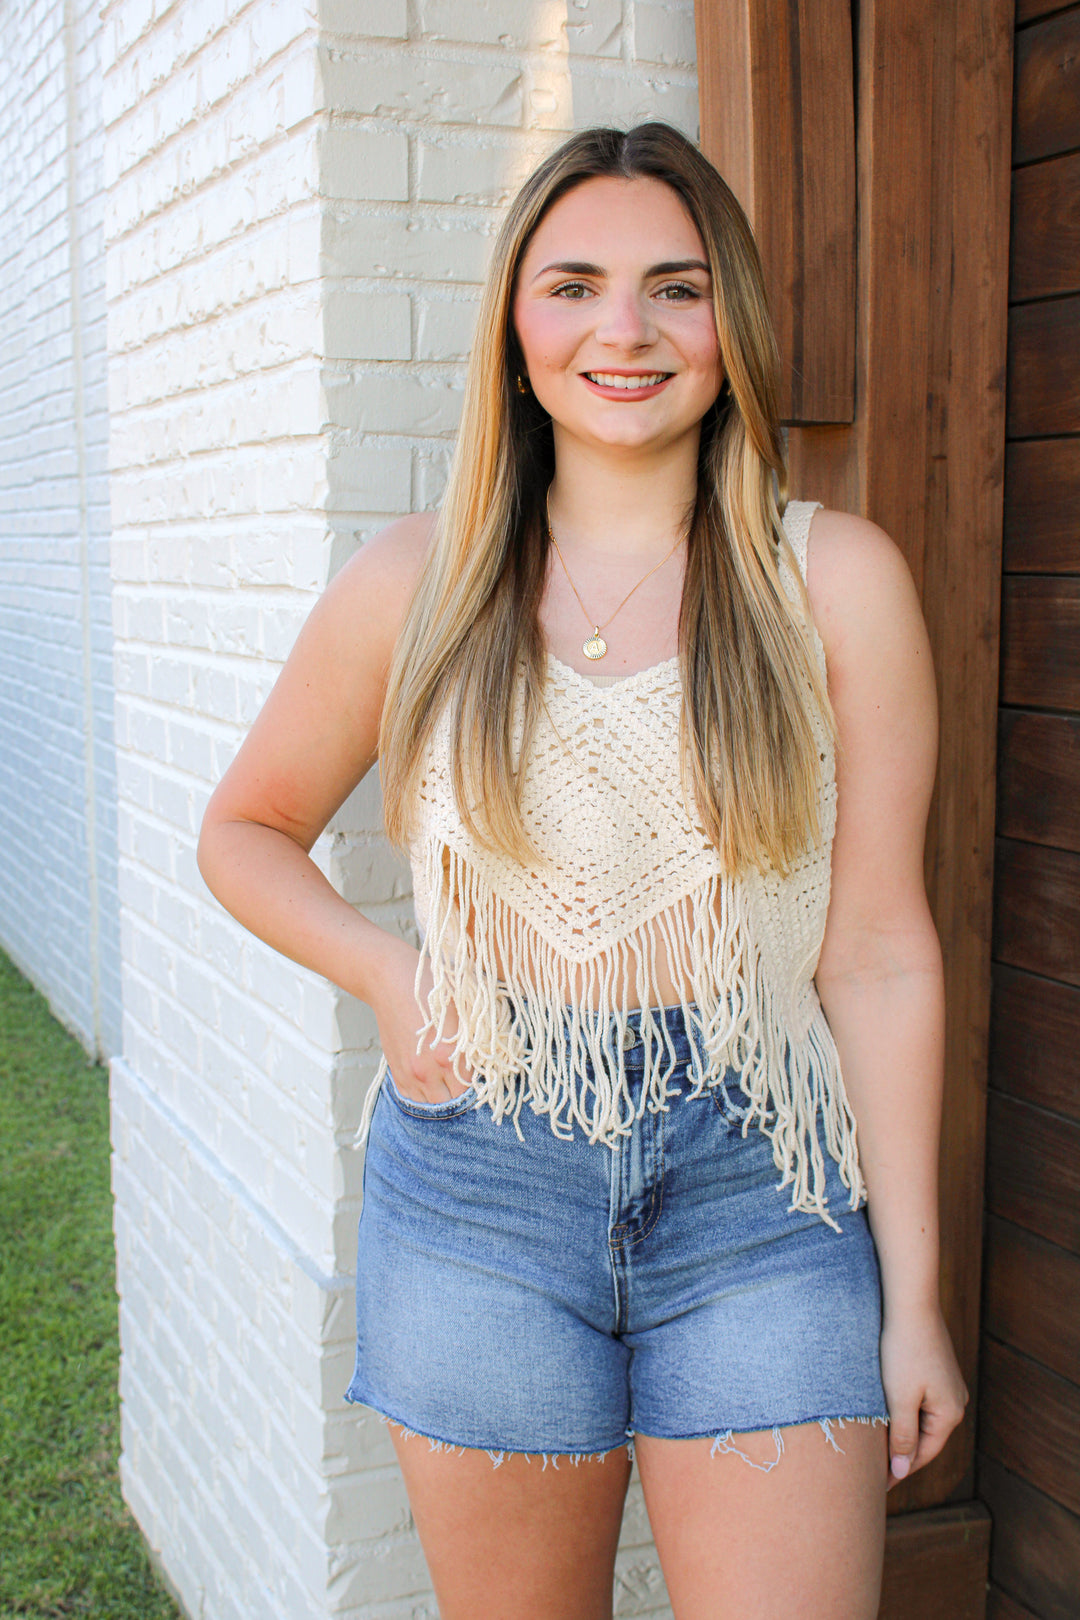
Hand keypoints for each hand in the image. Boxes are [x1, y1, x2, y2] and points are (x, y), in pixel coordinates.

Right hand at [368, 937, 472, 1103]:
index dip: (480, 1086)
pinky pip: (411, 1098)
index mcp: (449, 1055)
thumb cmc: (431, 988)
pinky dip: (423, 1097)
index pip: (472, 1089)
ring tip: (449, 1086)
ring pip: (431, 1105)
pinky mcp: (395, 1070)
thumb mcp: (462, 1009)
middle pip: (453, 1102)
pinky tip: (431, 1085)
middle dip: (462, 1096)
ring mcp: (409, 1073)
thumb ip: (476, 1037)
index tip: (485, 1080)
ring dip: (442, 1098)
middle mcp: (428, 1070)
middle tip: (468, 1084)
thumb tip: (491, 1055)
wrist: (390, 979)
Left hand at [879, 1303, 968, 1489]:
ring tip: (875, 1447)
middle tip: (873, 1472)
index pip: (923, 1454)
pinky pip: (919, 1401)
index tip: (877, 1486)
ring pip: (920, 1419)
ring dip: (900, 1432)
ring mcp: (946, 1384)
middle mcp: (954, 1401)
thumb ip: (903, 1436)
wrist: (910, 1304)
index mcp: (949, 1413)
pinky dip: (902, 1411)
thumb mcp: (900, 1399)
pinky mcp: (934, 1369)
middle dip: (900, 1454)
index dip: (899, 1471)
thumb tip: (902, 1471)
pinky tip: (883, 1414)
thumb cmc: (903, 1350)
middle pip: (924, 1439)